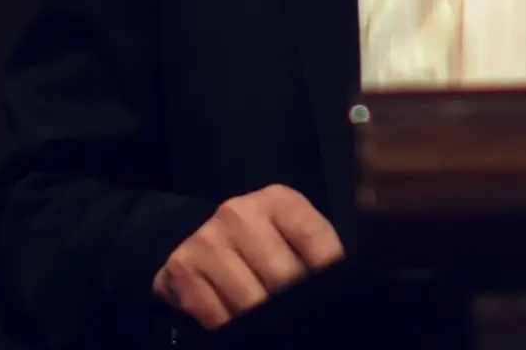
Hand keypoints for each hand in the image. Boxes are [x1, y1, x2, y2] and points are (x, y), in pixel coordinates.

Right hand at [152, 184, 344, 330]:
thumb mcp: (296, 235)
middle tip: (293, 309)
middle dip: (293, 301)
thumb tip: (344, 281)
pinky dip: (230, 325)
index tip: (330, 293)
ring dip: (261, 318)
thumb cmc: (265, 244)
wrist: (206, 245)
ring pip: (250, 302)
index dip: (327, 272)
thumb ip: (319, 251)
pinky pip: (216, 316)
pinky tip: (235, 313)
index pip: (315, 240)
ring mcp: (207, 238)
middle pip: (283, 276)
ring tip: (266, 314)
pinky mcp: (181, 266)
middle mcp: (240, 212)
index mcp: (279, 200)